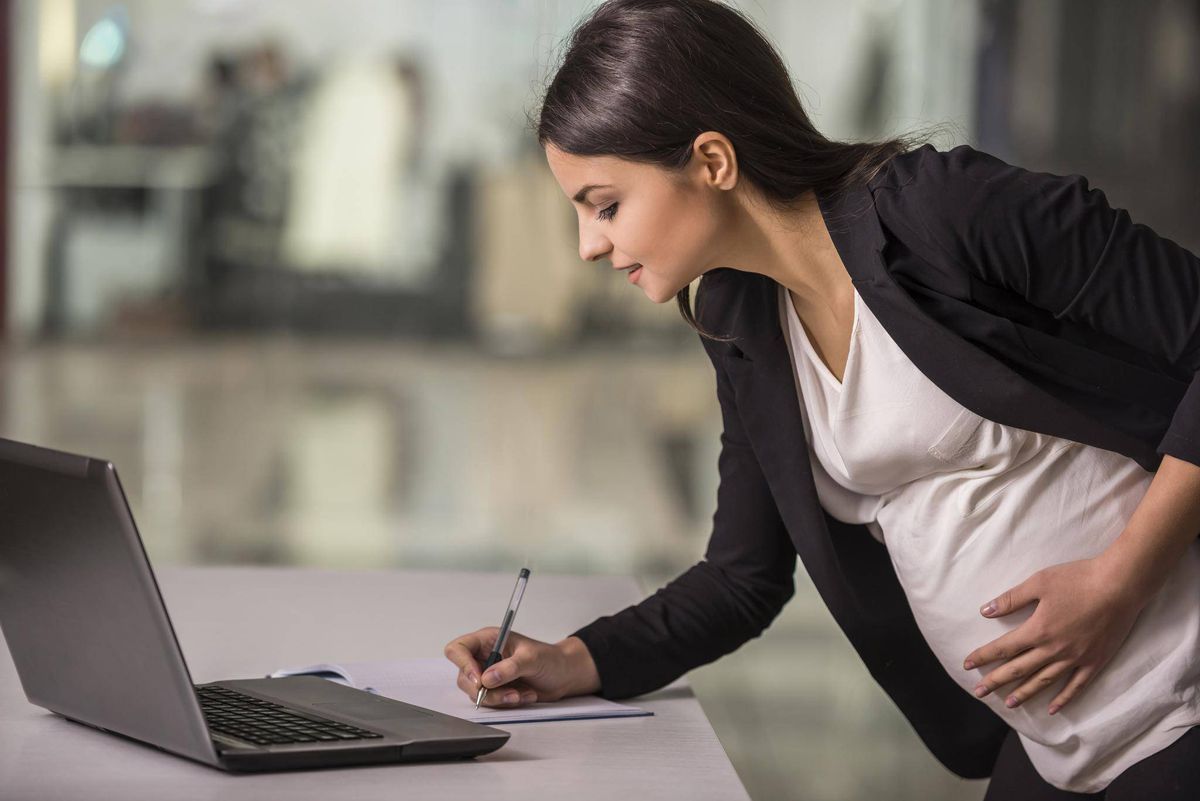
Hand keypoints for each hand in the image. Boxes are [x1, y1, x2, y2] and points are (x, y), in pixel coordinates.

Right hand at [443, 628, 600, 707]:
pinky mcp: (496, 691)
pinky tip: (524, 695)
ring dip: (499, 698)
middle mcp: (484, 657)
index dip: (463, 665)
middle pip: (463, 677)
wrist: (564, 676)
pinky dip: (507, 703)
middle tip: (508, 693)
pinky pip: (491, 703)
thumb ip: (510, 668)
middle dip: (485, 690)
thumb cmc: (550, 658)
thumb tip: (487, 679)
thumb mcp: (532, 658)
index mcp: (488, 640)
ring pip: (476, 693)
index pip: (458, 649)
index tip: (479, 680)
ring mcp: (489, 676)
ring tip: (521, 694)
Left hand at [961, 556, 1149, 714]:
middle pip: (1019, 669)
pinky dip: (1064, 698)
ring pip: (1044, 681)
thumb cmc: (1078, 579)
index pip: (1004, 648)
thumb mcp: (1039, 583)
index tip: (967, 665)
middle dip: (996, 681)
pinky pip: (1077, 686)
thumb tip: (985, 611)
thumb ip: (1011, 599)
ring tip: (1009, 704)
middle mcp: (1054, 649)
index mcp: (1038, 630)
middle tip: (979, 692)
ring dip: (1025, 693)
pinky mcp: (1095, 661)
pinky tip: (1052, 708)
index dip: (984, 656)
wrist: (1120, 585)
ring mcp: (1076, 658)